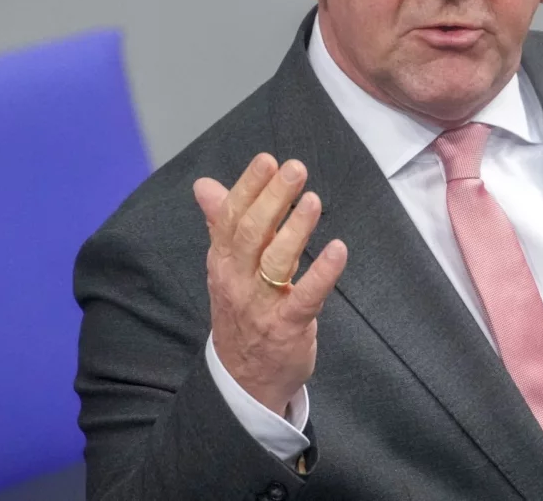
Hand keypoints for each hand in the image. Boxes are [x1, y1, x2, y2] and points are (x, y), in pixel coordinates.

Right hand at [194, 153, 347, 415]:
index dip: (248, 187)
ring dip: (295, 229)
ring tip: (312, 200)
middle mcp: (237, 281)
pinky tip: (338, 249)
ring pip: (275, 261)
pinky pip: (305, 297)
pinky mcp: (287, 327)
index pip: (231, 218)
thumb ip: (220, 223)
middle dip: (273, 198)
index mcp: (222, 262)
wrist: (243, 382)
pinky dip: (322, 272)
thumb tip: (204, 185)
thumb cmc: (241, 313)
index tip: (267, 160)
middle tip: (295, 168)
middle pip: (251, 233)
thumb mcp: (225, 269)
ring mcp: (261, 305)